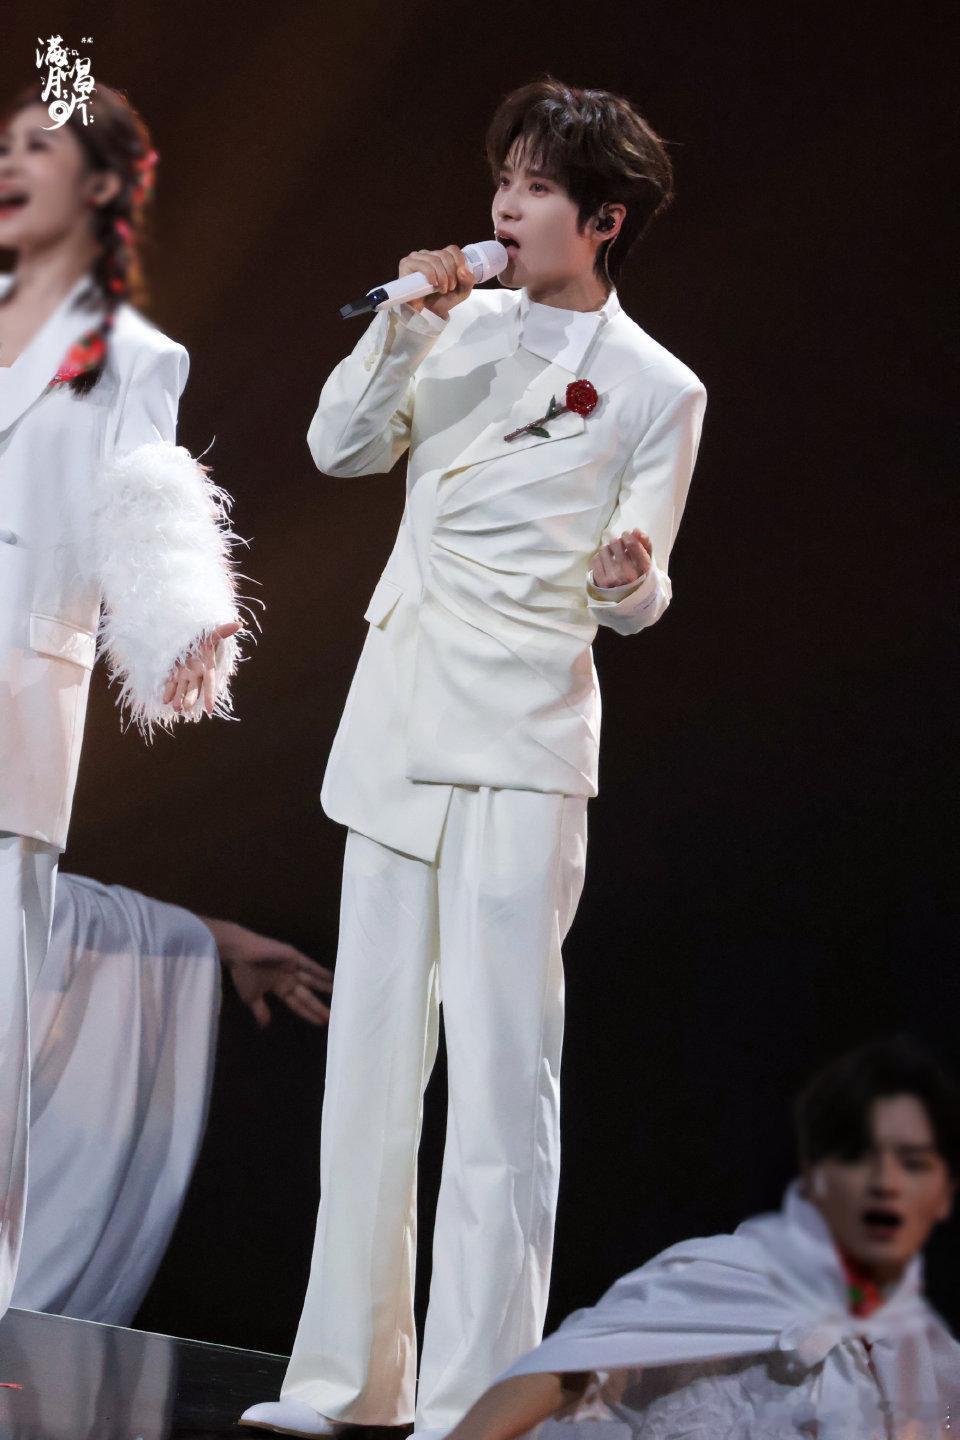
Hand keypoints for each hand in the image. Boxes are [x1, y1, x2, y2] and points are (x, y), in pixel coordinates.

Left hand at [162, 620, 240, 716]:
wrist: (187, 635)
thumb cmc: (201, 635)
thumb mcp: (210, 633)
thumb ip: (222, 631)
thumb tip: (239, 624)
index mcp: (206, 666)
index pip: (209, 682)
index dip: (209, 695)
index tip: (210, 709)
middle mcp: (196, 672)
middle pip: (194, 688)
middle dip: (190, 698)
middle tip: (185, 707)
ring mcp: (185, 674)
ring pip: (182, 689)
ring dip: (178, 698)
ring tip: (175, 707)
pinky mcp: (174, 672)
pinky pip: (171, 684)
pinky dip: (168, 692)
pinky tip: (165, 700)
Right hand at [202, 917, 333, 1027]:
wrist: (239, 954)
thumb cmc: (244, 973)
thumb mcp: (251, 997)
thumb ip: (260, 1010)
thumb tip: (265, 1026)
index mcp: (279, 988)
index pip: (297, 1004)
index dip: (308, 1013)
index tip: (321, 1022)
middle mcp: (288, 978)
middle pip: (307, 995)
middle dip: (318, 1006)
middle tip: (333, 1016)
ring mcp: (292, 967)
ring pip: (311, 980)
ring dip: (324, 987)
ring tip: (339, 994)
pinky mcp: (293, 956)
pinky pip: (310, 965)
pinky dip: (320, 971)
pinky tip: (331, 977)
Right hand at [399, 244, 475, 319]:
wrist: (426, 313)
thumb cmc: (441, 301)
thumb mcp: (461, 292)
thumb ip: (468, 281)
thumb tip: (463, 270)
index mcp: (441, 257)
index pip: (452, 249)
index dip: (459, 261)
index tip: (460, 278)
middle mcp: (428, 254)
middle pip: (444, 255)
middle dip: (451, 273)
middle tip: (450, 288)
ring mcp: (416, 258)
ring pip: (435, 260)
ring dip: (442, 276)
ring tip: (442, 289)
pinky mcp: (407, 264)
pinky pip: (423, 265)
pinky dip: (432, 275)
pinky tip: (433, 284)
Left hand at [590, 529, 652, 588]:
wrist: (628, 598)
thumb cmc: (639, 574)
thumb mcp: (648, 559)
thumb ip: (645, 542)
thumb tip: (635, 530)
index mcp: (643, 568)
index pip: (632, 543)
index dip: (627, 535)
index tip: (626, 536)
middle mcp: (628, 574)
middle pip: (616, 542)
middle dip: (617, 542)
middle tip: (619, 547)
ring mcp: (613, 578)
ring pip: (604, 548)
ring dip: (608, 550)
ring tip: (612, 556)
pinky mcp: (601, 581)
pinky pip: (596, 559)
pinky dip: (600, 558)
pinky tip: (606, 564)